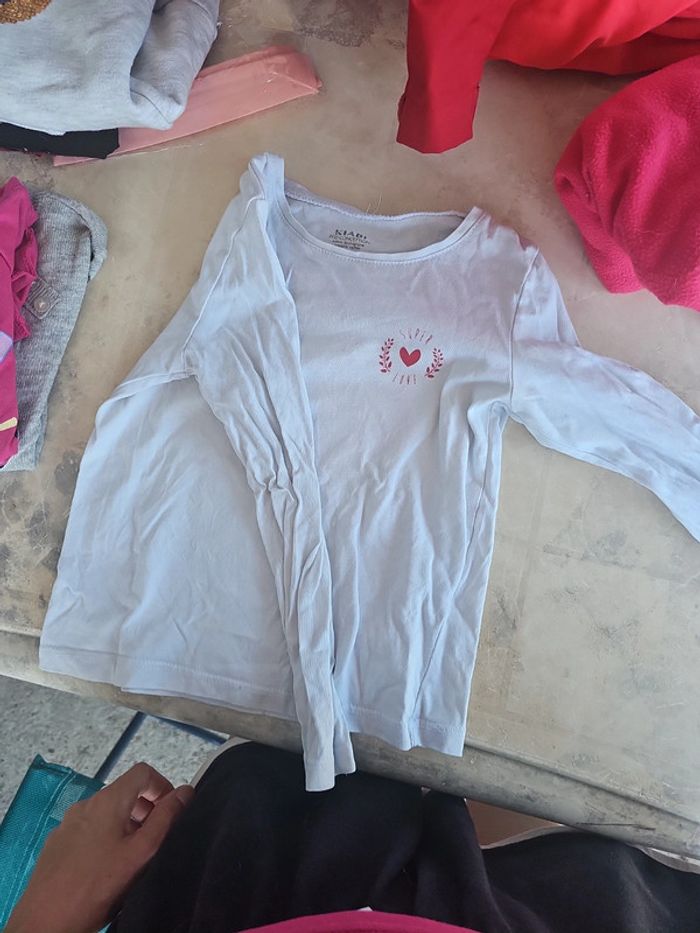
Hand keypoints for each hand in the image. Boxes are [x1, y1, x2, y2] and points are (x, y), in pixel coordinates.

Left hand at [6, 762, 193, 932]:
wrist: (45, 923)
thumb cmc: (98, 885)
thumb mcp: (142, 852)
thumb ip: (166, 818)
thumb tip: (186, 791)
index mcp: (107, 800)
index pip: (142, 772)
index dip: (163, 786)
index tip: (171, 813)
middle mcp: (85, 804)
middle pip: (124, 793)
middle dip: (146, 810)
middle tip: (155, 841)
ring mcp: (67, 824)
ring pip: (106, 814)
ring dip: (126, 826)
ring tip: (131, 858)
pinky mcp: (56, 844)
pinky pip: (88, 830)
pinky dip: (104, 839)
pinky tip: (104, 869)